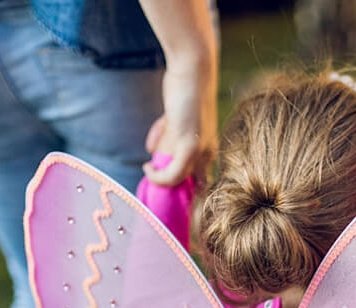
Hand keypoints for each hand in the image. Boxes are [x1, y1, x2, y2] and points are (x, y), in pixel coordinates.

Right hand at [138, 0, 217, 185]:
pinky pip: (172, 174)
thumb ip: (167, 139)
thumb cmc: (184, 92)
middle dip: (170, 188)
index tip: (161, 185)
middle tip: (152, 183)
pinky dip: (158, 176)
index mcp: (207, 150)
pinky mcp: (190, 145)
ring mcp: (200, 151)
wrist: (192, 69)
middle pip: (191, 186)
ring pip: (178, 180)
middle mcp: (207, 154)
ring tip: (151, 162)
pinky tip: (147, 166)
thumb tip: (152, 155)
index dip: (180, 187)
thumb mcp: (176, 121)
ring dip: (159, 178)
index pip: (200, 182)